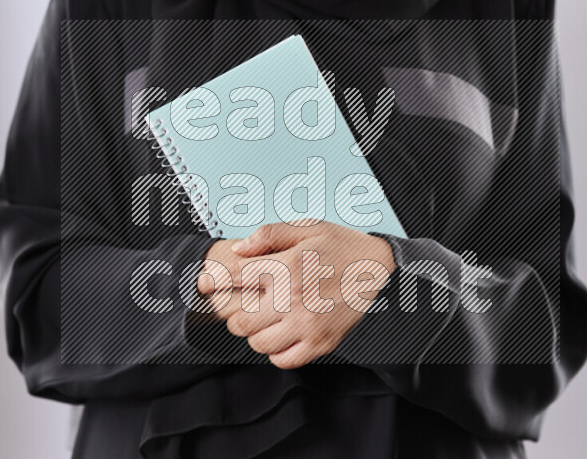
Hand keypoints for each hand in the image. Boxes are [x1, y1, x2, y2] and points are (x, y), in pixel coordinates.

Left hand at [199, 221, 395, 368]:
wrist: (383, 272)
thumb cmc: (343, 247)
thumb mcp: (307, 228)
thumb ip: (269, 235)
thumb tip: (238, 249)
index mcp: (287, 266)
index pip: (234, 277)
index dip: (213, 280)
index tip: (203, 284)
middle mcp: (293, 297)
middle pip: (239, 319)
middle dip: (236, 312)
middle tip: (247, 304)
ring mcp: (306, 324)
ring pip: (257, 343)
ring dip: (255, 332)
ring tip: (267, 319)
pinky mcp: (320, 343)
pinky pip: (282, 359)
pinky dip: (276, 351)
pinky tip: (282, 334)